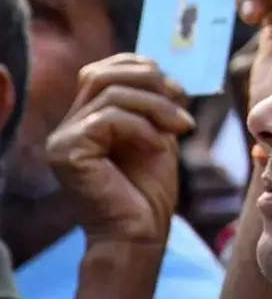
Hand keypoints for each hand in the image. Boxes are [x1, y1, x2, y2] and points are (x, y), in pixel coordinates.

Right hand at [47, 54, 192, 245]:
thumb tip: (156, 66)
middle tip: (181, 112)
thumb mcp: (155, 131)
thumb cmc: (150, 187)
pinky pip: (109, 118)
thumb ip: (149, 99)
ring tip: (180, 129)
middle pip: (104, 73)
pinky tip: (158, 147)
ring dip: (157, 107)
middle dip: (152, 84)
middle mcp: (68, 126)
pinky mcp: (66, 152)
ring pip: (111, 93)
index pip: (105, 68)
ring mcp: (62, 139)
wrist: (141, 232)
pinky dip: (142, 127)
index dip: (144, 69)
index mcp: (85, 118)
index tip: (178, 93)